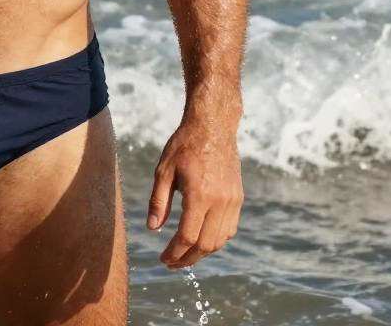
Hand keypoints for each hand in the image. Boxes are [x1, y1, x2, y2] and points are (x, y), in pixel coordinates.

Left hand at [147, 120, 243, 269]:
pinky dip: (215, 240)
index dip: (174, 253)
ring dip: (202, 252)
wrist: (213, 127)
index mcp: (199, 195)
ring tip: (184, 255)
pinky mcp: (238, 198)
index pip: (188, 236)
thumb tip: (152, 228)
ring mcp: (233, 201)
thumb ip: (158, 201)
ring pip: (220, 240)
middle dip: (187, 259)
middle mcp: (220, 202)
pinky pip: (229, 229)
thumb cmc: (184, 145)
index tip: (163, 260)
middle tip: (171, 264)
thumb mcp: (164, 170)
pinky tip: (201, 239)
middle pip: (206, 244)